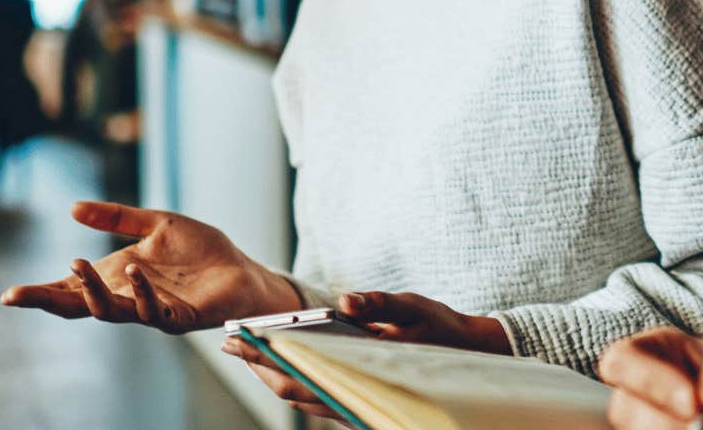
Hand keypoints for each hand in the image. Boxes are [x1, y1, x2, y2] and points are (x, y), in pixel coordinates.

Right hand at [0, 201, 299, 332]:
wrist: (242, 271)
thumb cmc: (201, 251)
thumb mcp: (156, 224)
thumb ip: (117, 217)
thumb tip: (72, 207)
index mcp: (117, 276)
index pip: (72, 288)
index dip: (41, 292)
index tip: (8, 295)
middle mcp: (127, 296)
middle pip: (79, 306)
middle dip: (48, 301)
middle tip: (19, 295)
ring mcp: (150, 310)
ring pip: (110, 311)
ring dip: (92, 290)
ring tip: (80, 263)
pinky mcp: (178, 317)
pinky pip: (152, 311)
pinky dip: (140, 292)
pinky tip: (133, 271)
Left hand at [219, 290, 511, 420]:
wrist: (473, 359)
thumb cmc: (442, 331)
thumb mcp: (414, 308)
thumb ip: (379, 303)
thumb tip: (346, 300)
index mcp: (363, 372)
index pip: (300, 370)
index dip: (263, 357)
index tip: (237, 339)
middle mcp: (355, 395)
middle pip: (292, 387)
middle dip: (257, 365)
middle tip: (228, 342)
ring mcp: (355, 402)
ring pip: (301, 394)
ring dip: (271, 373)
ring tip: (246, 349)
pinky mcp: (359, 400)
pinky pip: (317, 395)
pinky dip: (294, 377)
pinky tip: (282, 359)